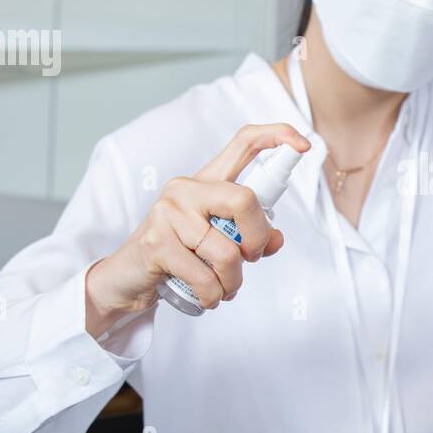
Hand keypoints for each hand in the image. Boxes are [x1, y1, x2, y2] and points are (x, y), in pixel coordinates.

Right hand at [85, 123, 309, 335]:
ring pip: (227, 252)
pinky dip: (214, 296)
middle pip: (244, 200)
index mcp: (206, 180)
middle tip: (249, 259)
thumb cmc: (180, 255)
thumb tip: (276, 239)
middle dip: (257, 239)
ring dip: (233, 282)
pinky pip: (205, 278)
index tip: (304, 145)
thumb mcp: (219, 241)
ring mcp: (168, 213)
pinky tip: (207, 296)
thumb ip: (251, 235)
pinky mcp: (156, 243)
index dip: (277, 136)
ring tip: (222, 287)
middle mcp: (186, 188)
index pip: (244, 142)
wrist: (128, 278)